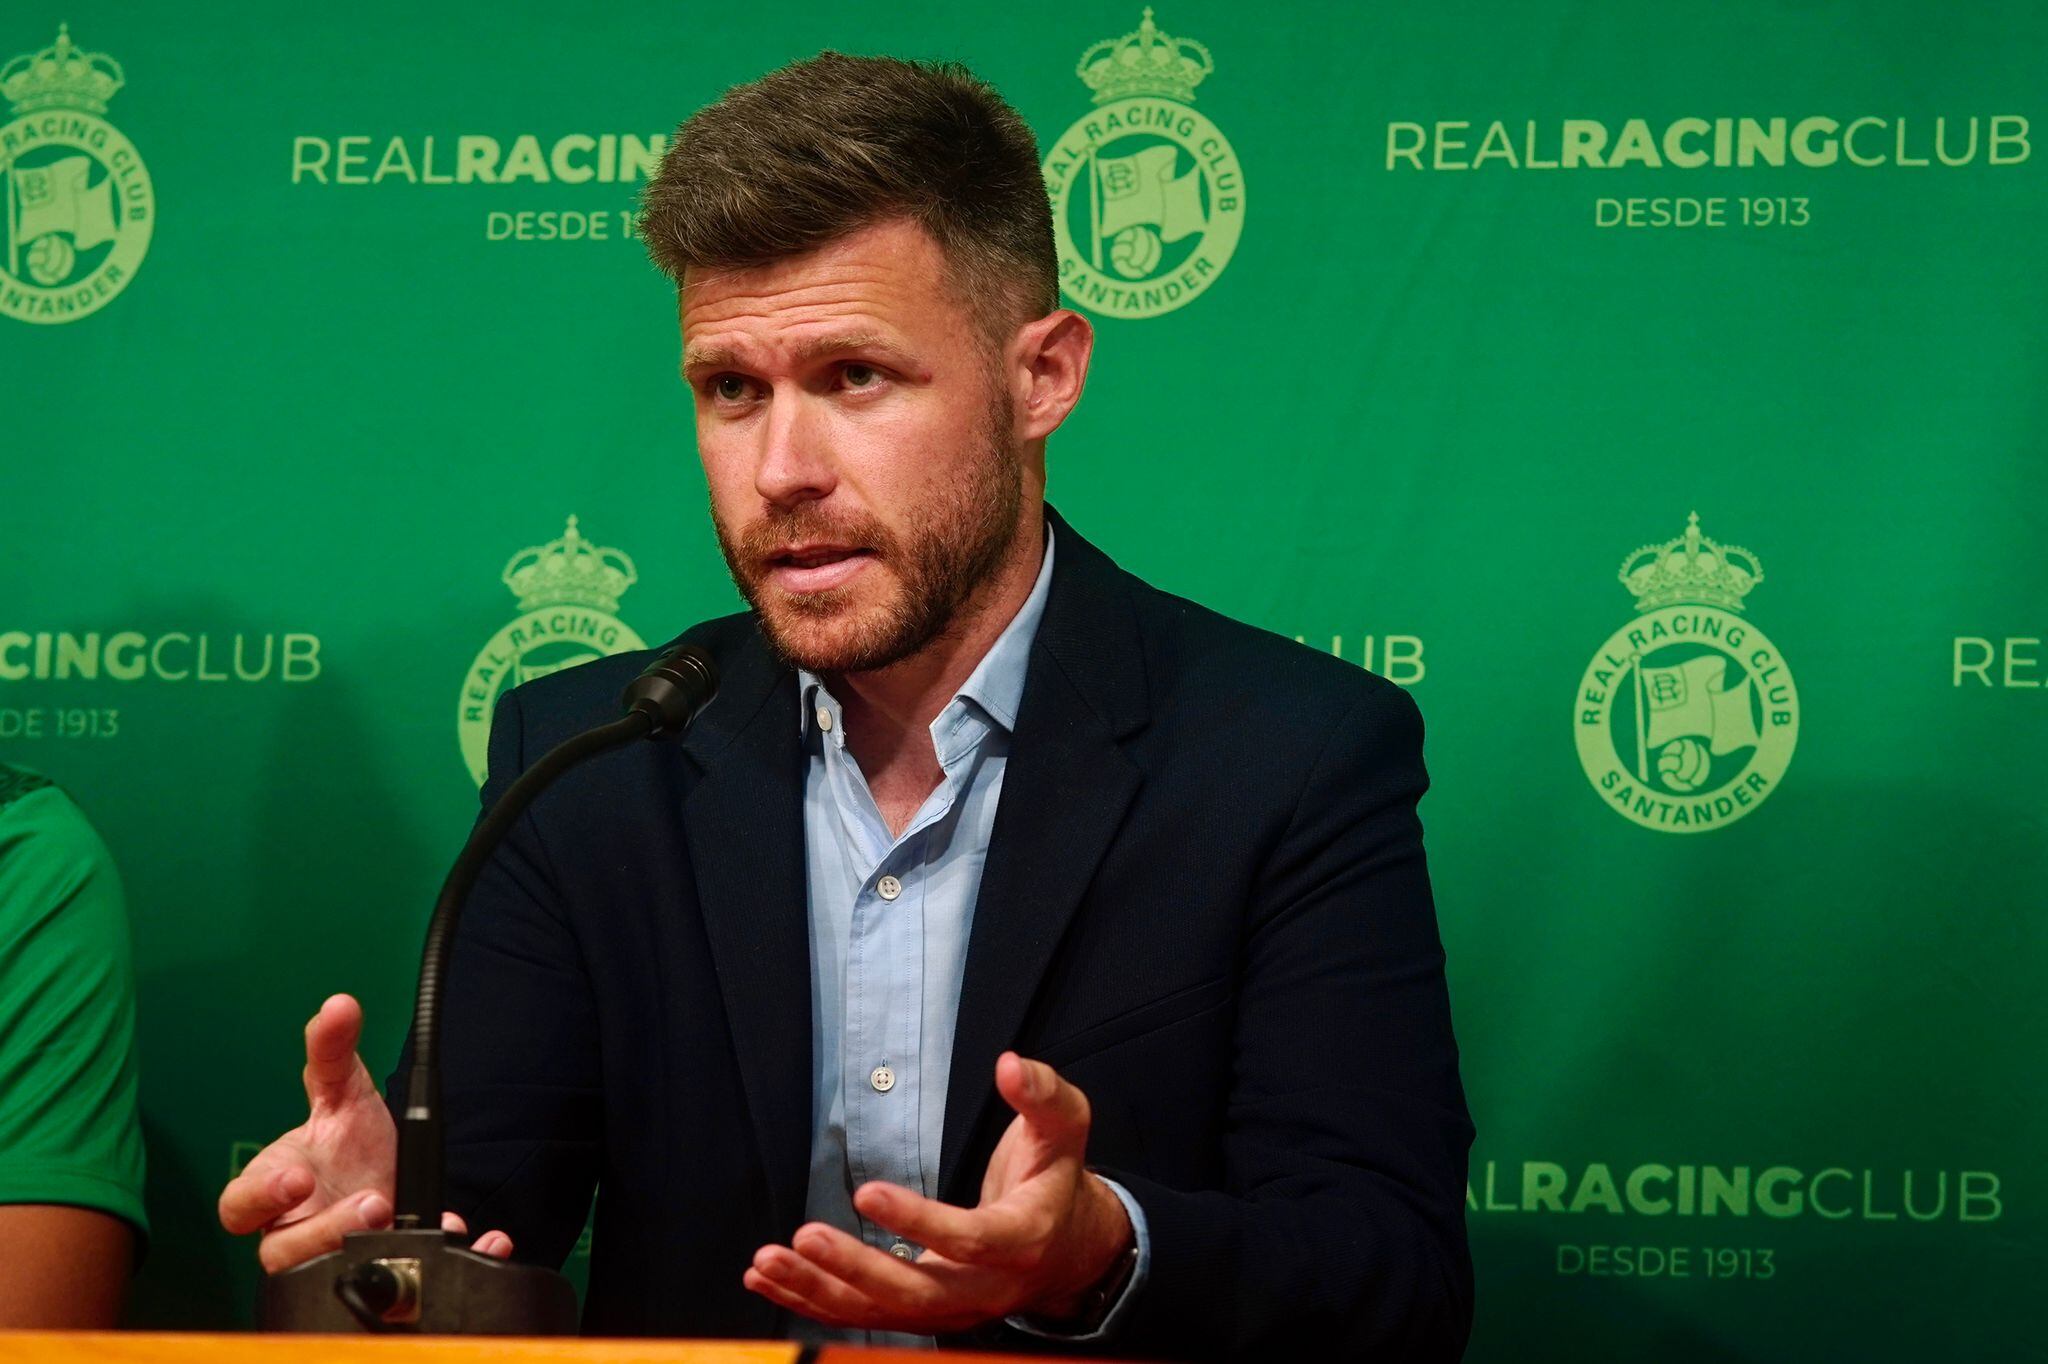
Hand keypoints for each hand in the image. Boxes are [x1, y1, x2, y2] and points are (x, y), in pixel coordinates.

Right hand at [215, 993, 514, 1271]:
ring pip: (330, 1274)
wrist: (386, 1175)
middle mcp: (297, 1231)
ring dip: (369, 1250)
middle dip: (326, 1231)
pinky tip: (474, 1237)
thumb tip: (339, 1006)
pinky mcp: (381, 1271)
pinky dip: (443, 1257)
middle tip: (371, 1202)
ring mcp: (336, 1256)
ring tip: (398, 1217)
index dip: (259, 1197)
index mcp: (273, 1192)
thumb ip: (333, 1052)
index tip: (296, 1179)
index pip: (239, 1207)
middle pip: (285, 1252)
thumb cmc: (343, 1147)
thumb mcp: (344, 1094)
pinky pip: (405, 1278)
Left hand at [744, 1052, 1133, 1333]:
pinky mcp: (923, 1313)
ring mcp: (951, 1309)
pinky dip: (814, 1301)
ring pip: (881, 1314)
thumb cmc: (1057, 1178)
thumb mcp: (1064, 1128)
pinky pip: (864, 1318)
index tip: (866, 1192)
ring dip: (820, 1290)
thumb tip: (1010, 1064)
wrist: (1069, 1250)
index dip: (919, 1222)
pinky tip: (771, 1278)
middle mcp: (985, 1288)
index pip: (970, 1240)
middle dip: (855, 1269)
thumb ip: (1041, 1094)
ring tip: (769, 1261)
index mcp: (1022, 1239)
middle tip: (805, 1235)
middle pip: (916, 1293)